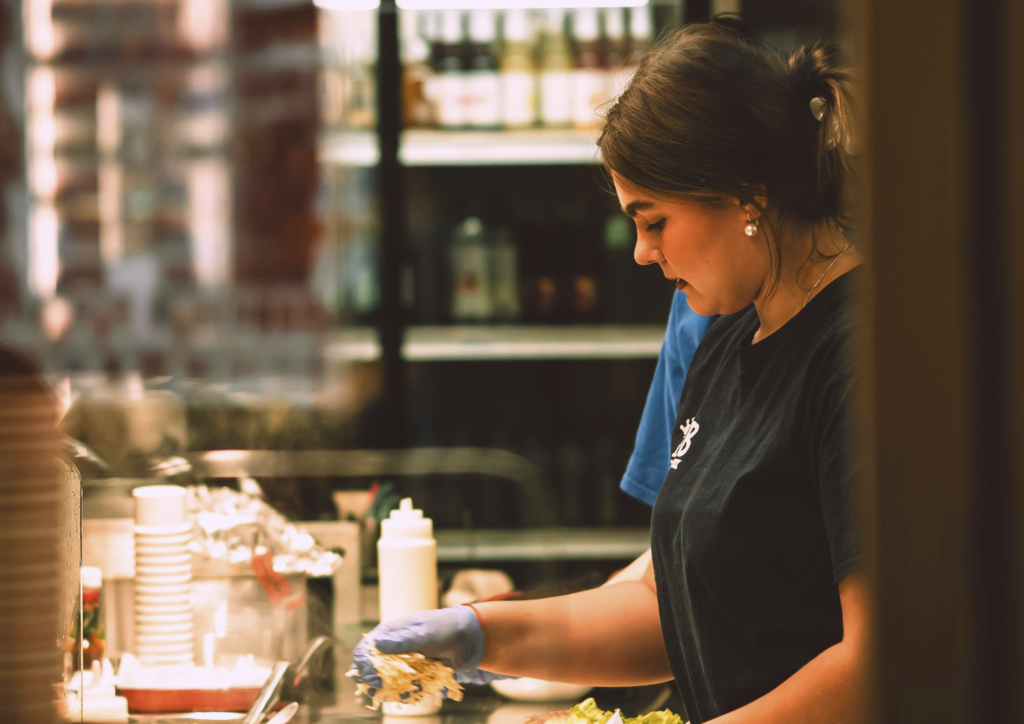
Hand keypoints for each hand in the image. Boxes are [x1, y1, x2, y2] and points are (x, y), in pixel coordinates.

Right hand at [350, 606, 513, 691]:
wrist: (465, 639)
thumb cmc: (442, 628)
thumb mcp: (423, 632)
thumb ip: (402, 640)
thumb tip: (378, 644)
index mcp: (388, 634)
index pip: (365, 651)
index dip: (364, 666)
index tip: (373, 679)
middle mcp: (390, 650)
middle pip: (370, 671)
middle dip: (374, 683)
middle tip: (384, 691)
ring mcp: (400, 665)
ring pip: (384, 684)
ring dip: (390, 691)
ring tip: (406, 692)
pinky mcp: (411, 676)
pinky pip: (402, 689)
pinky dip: (406, 693)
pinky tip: (415, 693)